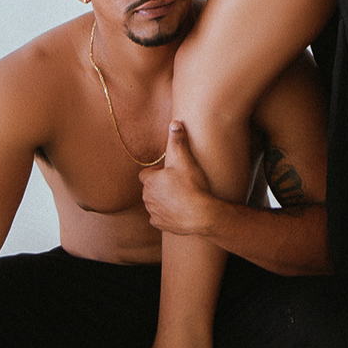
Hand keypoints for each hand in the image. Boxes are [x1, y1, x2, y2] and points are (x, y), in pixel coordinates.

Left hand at [139, 121, 216, 236]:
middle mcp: (147, 197)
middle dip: (159, 186)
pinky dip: (166, 215)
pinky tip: (178, 211)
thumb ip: (178, 141)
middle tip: (177, 184)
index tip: (169, 173)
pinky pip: (158, 218)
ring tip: (179, 197)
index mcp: (150, 181)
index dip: (156, 173)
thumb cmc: (192, 187)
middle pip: (149, 189)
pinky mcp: (159, 224)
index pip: (145, 174)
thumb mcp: (185, 160)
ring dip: (162, 200)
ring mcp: (153, 212)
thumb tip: (174, 123)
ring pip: (153, 203)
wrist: (201, 214)